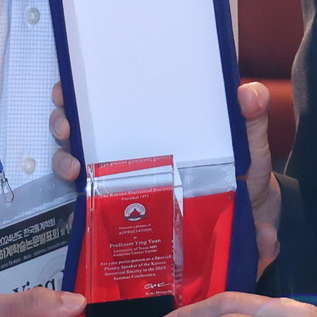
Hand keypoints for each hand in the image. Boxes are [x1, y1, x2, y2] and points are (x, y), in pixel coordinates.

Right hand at [49, 82, 278, 272]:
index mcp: (159, 123)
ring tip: (72, 168)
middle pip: (86, 124)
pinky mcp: (121, 211)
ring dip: (64, 157)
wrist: (247, 230)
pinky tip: (76, 196)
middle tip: (66, 126)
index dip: (85, 86)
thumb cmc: (245, 180)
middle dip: (65, 118)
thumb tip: (249, 94)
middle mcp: (135, 146)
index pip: (115, 96)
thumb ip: (251, 122)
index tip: (69, 87)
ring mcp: (124, 178)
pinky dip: (76, 198)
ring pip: (79, 158)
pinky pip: (89, 201)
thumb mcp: (250, 148)